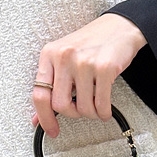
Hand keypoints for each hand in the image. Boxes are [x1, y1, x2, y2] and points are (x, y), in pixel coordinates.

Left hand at [32, 13, 146, 136]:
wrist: (119, 27)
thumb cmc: (91, 43)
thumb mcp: (64, 59)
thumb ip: (51, 86)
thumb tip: (38, 118)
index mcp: (49, 54)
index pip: (39, 94)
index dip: (44, 118)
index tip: (51, 130)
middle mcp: (64, 56)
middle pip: (60, 105)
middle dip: (73, 113)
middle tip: (80, 109)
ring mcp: (84, 62)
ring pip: (82, 108)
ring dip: (91, 113)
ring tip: (96, 105)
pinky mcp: (104, 67)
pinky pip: (101, 104)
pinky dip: (104, 112)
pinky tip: (105, 108)